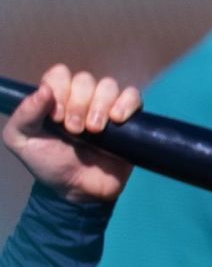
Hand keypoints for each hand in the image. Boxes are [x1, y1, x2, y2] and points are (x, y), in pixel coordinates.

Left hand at [2, 65, 141, 204]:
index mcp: (55, 98)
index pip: (60, 74)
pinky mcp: (130, 121)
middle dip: (79, 104)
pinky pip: (134, 97)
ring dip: (100, 106)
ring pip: (109, 86)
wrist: (79, 192)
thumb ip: (24, 115)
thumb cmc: (49, 165)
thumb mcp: (21, 141)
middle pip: (85, 80)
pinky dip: (127, 103)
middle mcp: (81, 98)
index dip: (59, 90)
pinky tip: (118, 120)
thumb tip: (44, 90)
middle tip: (75, 130)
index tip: (56, 118)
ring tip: (95, 131)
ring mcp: (107, 108)